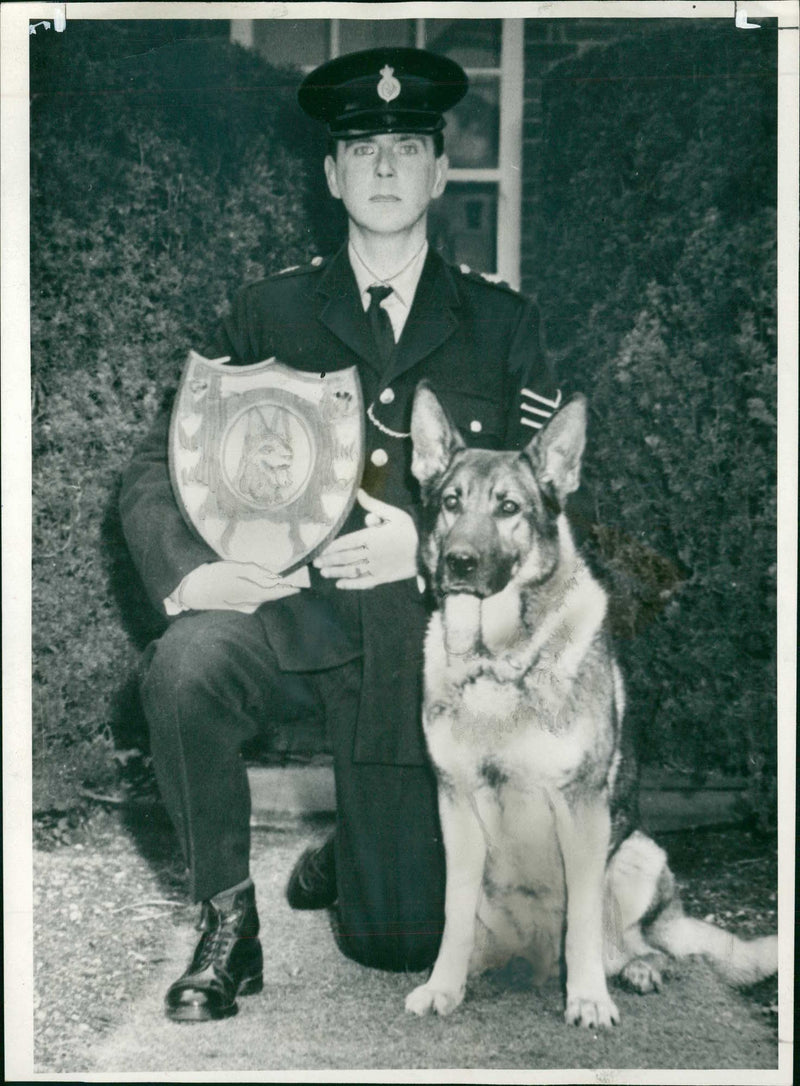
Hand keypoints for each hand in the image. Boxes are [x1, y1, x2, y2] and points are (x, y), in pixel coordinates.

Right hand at [177, 561, 309, 613]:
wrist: (192, 591)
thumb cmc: (212, 576)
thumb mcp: (235, 568)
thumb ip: (256, 572)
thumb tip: (275, 576)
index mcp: (251, 594)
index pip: (278, 593)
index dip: (291, 588)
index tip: (301, 584)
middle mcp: (251, 604)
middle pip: (272, 594)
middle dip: (281, 586)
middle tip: (290, 575)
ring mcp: (245, 607)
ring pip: (264, 596)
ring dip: (270, 587)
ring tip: (274, 575)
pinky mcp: (239, 607)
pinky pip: (256, 599)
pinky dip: (260, 591)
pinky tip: (257, 582)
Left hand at [313, 490, 417, 590]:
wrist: (429, 549)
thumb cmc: (411, 529)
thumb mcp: (394, 513)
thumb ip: (373, 505)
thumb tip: (358, 492)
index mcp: (372, 537)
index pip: (346, 542)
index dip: (331, 547)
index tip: (319, 549)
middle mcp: (371, 553)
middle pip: (345, 558)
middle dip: (329, 560)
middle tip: (315, 563)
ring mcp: (377, 567)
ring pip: (351, 571)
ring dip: (336, 572)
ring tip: (324, 573)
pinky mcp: (384, 577)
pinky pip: (364, 583)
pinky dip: (351, 584)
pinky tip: (340, 584)